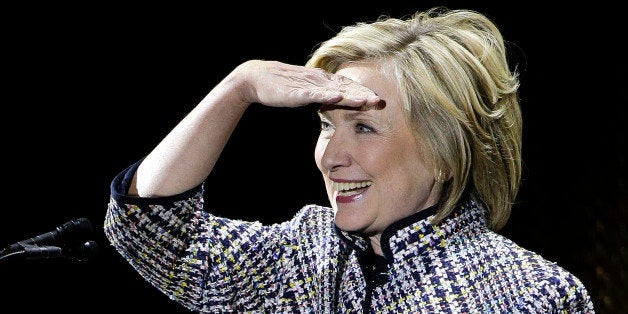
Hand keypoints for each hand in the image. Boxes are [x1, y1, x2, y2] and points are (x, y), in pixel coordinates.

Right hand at [233, 60, 380, 108]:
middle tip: (381, 102)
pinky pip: (314, 94)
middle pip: (346, 87)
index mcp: (322, 81)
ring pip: (334, 90)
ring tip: (367, 100)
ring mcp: (308, 85)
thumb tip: (335, 100)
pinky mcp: (297, 92)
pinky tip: (338, 97)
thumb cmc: (281, 86)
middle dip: (364, 94)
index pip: (347, 86)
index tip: (379, 101)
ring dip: (352, 95)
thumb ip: (320, 94)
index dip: (363, 92)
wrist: (256, 78)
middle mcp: (319, 80)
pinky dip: (327, 95)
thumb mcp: (306, 91)